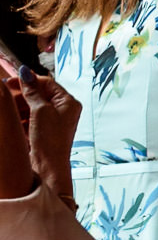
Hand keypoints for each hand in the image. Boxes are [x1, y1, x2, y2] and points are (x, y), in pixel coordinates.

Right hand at [6, 63, 81, 201]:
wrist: (48, 167)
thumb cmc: (50, 140)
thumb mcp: (40, 111)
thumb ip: (32, 91)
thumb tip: (25, 72)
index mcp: (68, 102)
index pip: (47, 83)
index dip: (29, 81)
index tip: (10, 81)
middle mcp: (63, 110)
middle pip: (39, 94)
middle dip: (21, 94)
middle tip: (4, 94)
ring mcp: (53, 121)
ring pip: (32, 106)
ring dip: (18, 106)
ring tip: (6, 108)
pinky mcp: (43, 131)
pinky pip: (30, 118)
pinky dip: (20, 117)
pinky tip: (11, 119)